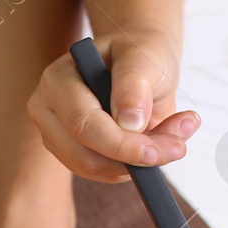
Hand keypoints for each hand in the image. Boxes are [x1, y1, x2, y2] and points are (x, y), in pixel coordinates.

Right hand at [28, 31, 200, 181]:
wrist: (139, 64)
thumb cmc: (138, 54)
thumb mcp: (143, 55)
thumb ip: (134, 84)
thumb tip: (130, 125)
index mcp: (58, 80)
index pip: (82, 124)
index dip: (119, 144)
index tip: (156, 151)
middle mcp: (49, 111)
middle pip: (84, 156)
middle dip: (133, 160)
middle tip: (178, 147)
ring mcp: (59, 137)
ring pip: (96, 170)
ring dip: (140, 163)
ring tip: (175, 137)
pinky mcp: (75, 155)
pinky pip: (107, 174)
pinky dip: (137, 165)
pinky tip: (160, 142)